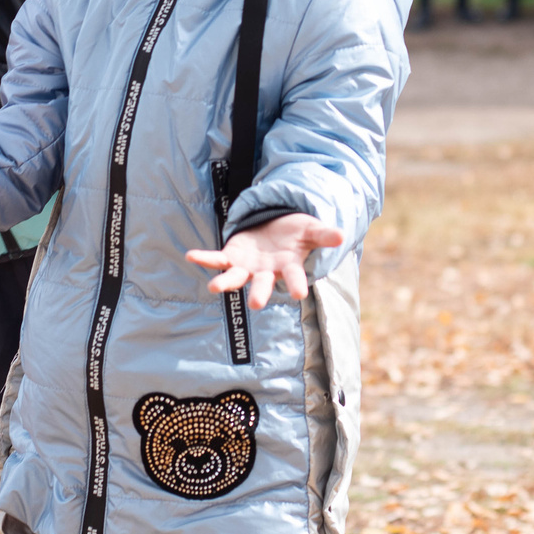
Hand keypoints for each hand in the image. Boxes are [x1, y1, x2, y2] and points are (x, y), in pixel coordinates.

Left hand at [188, 214, 345, 310]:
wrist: (275, 229)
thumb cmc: (295, 234)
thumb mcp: (310, 230)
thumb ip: (323, 235)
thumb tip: (342, 235)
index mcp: (288, 267)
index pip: (294, 277)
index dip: (296, 283)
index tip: (300, 292)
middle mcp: (266, 272)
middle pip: (262, 285)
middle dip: (259, 293)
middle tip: (256, 304)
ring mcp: (247, 267)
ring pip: (235, 278)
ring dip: (225, 283)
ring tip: (213, 288)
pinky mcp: (232, 257)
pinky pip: (216, 259)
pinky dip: (204, 258)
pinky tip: (191, 255)